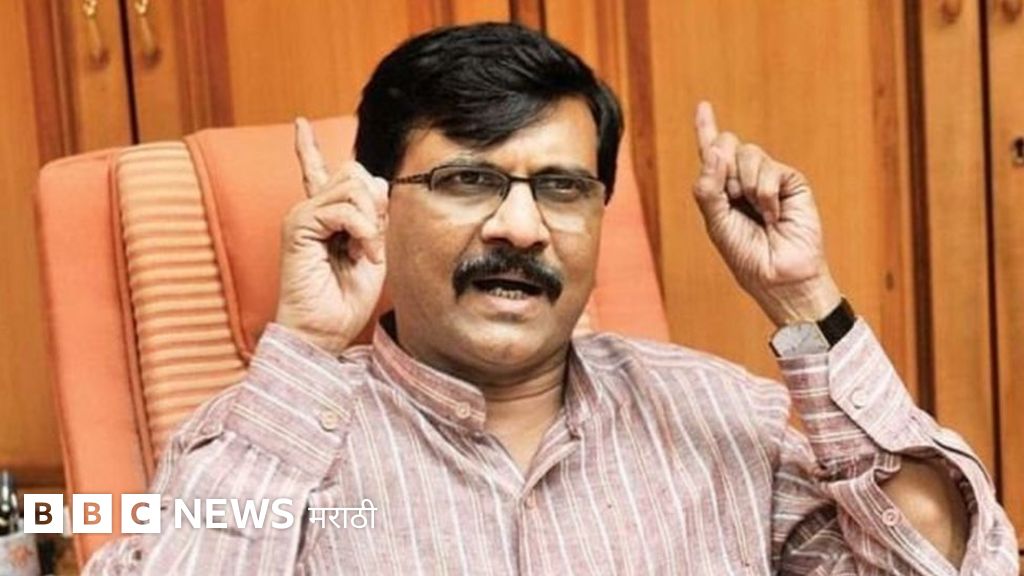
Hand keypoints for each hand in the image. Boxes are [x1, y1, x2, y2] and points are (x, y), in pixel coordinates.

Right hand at [274, 117, 387, 354]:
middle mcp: (309, 210)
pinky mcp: (298, 226)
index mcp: (324, 217)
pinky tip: (361, 254)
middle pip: (354, 172)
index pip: (316, 172)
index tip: (299, 124)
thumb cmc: (345, 300)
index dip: (307, 147)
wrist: (323, 332)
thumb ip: (375, 217)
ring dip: (372, 221)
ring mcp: (301, 215)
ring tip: (367, 252)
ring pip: (352, 184)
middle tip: (374, 241)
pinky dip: (363, 230)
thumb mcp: (373, 251)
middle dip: (377, 203)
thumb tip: (377, 184)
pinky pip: (343, 208)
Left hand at [692, 102, 840, 326]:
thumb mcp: (716, 223)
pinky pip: (770, 169)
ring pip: (747, 153)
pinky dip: (766, 193)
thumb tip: (715, 151)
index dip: (706, 130)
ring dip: (746, 185)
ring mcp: (769, 179)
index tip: (703, 106)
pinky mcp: (791, 181)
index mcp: (722, 191)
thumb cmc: (748, 256)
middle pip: (727, 145)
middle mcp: (744, 180)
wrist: (780, 277)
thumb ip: (709, 188)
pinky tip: (774, 214)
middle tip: (735, 200)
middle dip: (724, 168)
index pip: (712, 156)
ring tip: (758, 213)